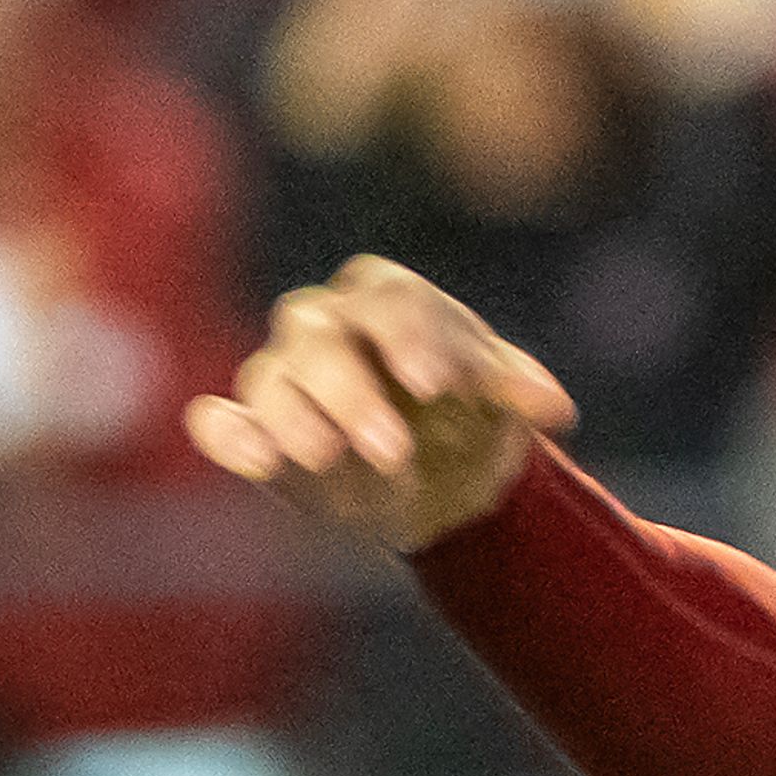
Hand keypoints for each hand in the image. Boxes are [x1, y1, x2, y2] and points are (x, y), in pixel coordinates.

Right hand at [184, 259, 580, 553]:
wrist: (436, 476)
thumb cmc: (465, 417)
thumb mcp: (501, 402)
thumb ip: (521, 393)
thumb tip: (555, 409)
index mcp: (385, 299)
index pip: (390, 301)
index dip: (411, 337)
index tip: (440, 385)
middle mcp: (324, 326)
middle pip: (322, 339)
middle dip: (355, 394)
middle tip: (395, 449)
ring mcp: (282, 377)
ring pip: (271, 381)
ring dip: (297, 420)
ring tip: (327, 458)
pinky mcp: (252, 431)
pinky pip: (219, 422)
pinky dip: (230, 437)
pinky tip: (259, 460)